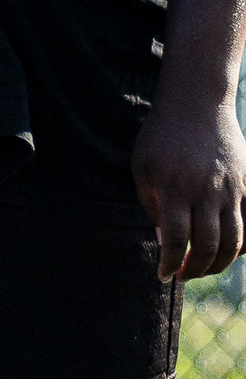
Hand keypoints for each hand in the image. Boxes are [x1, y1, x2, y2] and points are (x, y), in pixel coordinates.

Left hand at [132, 90, 245, 282]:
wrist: (198, 103)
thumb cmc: (162, 136)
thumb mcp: (142, 169)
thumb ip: (151, 206)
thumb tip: (166, 240)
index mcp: (175, 188)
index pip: (175, 240)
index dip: (170, 265)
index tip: (163, 276)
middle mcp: (206, 191)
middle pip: (208, 247)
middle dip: (195, 270)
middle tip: (183, 275)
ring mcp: (232, 188)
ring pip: (235, 241)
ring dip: (220, 263)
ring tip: (204, 267)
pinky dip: (244, 244)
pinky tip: (228, 250)